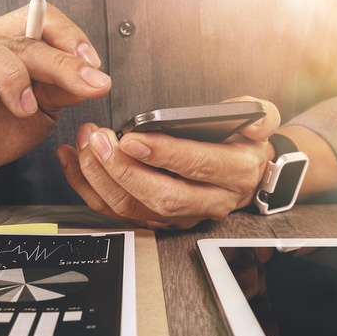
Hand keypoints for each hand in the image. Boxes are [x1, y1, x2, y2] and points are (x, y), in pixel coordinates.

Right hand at [0, 3, 110, 198]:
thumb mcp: (39, 113)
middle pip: (18, 37)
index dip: (69, 36)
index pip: (39, 19)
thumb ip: (62, 90)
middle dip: (59, 62)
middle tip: (88, 84)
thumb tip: (95, 77)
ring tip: (24, 106)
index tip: (95, 66)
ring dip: (9, 73)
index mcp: (6, 47)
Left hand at [57, 97, 281, 228]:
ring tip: (84, 145)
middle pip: (163, 196)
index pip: (199, 166)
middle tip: (99, 141)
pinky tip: (73, 160)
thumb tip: (254, 120)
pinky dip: (89, 188)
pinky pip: (117, 212)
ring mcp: (182, 216)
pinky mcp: (158, 220)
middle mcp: (210, 201)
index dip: (165, 154)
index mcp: (236, 172)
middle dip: (124, 170)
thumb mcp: (263, 120)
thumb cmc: (244, 143)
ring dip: (102, 179)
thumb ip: (261, 115)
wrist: (248, 175)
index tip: (133, 138)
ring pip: (135, 209)